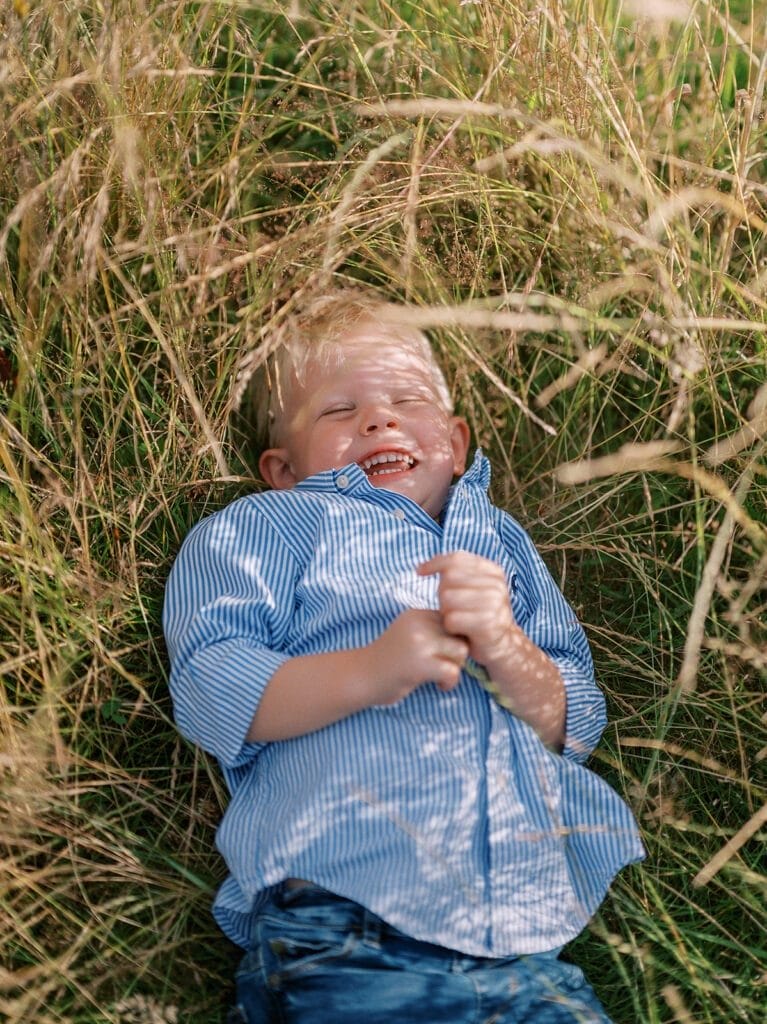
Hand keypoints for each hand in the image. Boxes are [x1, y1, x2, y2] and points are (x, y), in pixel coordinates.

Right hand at [365, 609, 469, 704]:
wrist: (360, 678)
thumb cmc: (389, 661)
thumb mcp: (409, 635)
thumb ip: (432, 631)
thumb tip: (470, 635)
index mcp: (417, 614)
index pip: (454, 619)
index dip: (454, 638)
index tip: (444, 654)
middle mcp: (418, 624)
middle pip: (460, 633)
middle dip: (458, 653)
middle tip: (445, 667)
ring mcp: (418, 643)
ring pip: (461, 650)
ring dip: (456, 667)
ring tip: (442, 676)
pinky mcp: (419, 664)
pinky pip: (452, 671)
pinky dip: (450, 682)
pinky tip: (439, 686)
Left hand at [418, 552, 516, 669]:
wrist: (502, 646)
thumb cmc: (478, 616)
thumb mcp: (472, 589)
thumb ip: (456, 573)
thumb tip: (421, 567)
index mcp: (493, 572)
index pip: (457, 559)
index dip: (435, 563)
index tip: (420, 571)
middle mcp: (496, 585)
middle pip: (449, 578)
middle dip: (443, 594)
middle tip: (452, 609)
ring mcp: (494, 604)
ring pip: (448, 598)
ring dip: (446, 612)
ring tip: (457, 619)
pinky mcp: (487, 625)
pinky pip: (452, 619)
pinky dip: (450, 627)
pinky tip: (459, 631)